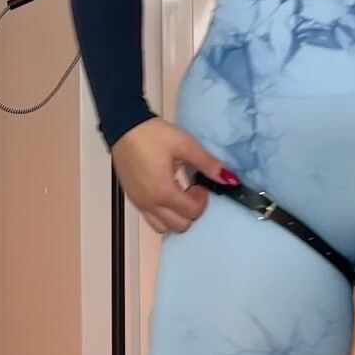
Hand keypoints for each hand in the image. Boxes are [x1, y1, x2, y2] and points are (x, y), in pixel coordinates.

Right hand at [110, 118, 236, 233]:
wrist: (123, 126)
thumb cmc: (154, 135)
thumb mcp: (185, 145)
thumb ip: (208, 164)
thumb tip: (230, 179)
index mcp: (164, 192)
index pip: (191, 212)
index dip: (202, 200)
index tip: (200, 183)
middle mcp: (150, 203)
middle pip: (179, 226)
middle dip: (191, 211)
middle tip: (191, 189)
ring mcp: (139, 203)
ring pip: (163, 227)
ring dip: (176, 216)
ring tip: (178, 193)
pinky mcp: (132, 199)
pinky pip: (151, 219)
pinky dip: (163, 214)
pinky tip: (166, 193)